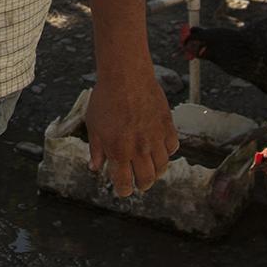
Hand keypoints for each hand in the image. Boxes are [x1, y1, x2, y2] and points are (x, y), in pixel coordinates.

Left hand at [83, 64, 177, 198]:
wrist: (126, 76)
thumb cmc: (106, 99)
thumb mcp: (93, 126)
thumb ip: (96, 150)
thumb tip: (95, 168)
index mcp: (118, 151)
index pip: (125, 183)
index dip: (124, 190)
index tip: (123, 189)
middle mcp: (139, 148)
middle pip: (147, 179)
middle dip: (142, 185)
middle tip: (139, 182)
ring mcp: (155, 138)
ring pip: (162, 166)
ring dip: (156, 171)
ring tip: (150, 168)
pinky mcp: (167, 125)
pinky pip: (172, 147)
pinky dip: (167, 152)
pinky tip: (160, 148)